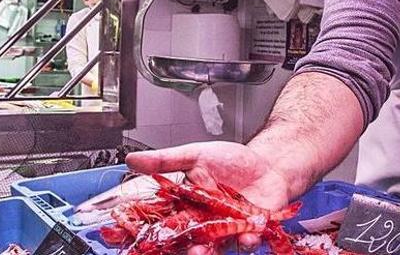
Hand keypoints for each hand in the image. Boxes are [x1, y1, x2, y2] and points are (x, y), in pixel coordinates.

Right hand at [126, 141, 292, 253]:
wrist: (267, 163)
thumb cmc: (231, 160)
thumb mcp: (195, 154)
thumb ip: (165, 161)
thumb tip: (131, 161)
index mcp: (186, 205)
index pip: (162, 222)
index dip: (148, 230)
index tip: (133, 233)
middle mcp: (203, 222)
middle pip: (186, 240)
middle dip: (181, 247)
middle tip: (181, 248)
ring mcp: (225, 229)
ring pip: (213, 247)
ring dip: (209, 251)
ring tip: (204, 251)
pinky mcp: (249, 231)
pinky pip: (245, 240)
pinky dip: (247, 239)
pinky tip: (248, 234)